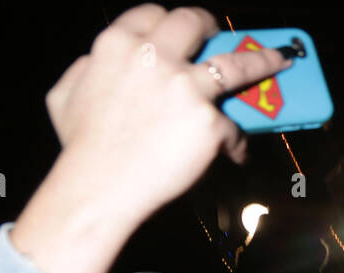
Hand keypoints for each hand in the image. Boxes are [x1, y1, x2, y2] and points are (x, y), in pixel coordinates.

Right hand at [11, 6, 291, 272]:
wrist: (99, 185)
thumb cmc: (83, 148)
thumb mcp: (65, 94)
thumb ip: (85, 69)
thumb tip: (95, 63)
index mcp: (117, 45)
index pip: (151, 14)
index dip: (167, 19)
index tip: (177, 26)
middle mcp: (155, 58)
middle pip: (193, 23)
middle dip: (208, 25)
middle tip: (218, 32)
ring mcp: (185, 88)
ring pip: (237, 64)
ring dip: (262, 60)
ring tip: (278, 60)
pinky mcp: (208, 121)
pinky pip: (233, 128)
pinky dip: (236, 143)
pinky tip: (235, 153)